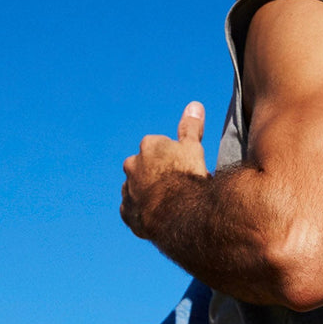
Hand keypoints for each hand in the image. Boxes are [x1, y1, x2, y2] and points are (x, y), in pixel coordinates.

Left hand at [121, 101, 208, 239]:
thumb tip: (194, 105)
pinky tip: (157, 218)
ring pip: (137, 189)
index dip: (175, 160)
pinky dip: (143, 213)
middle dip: (157, 175)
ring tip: (169, 206)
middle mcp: (133, 165)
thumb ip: (191, 127)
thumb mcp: (193, 148)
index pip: (161, 148)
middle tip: (177, 188)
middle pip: (146, 167)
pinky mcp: (128, 213)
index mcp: (149, 146)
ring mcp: (128, 189)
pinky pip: (133, 211)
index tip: (185, 170)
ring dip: (149, 194)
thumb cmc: (188, 178)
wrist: (179, 214)